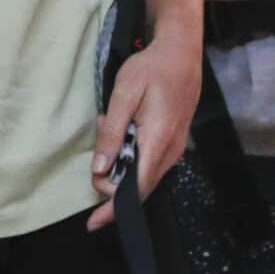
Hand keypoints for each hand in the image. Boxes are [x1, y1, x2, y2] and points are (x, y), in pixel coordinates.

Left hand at [87, 30, 200, 230]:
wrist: (181, 52)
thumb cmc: (151, 68)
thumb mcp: (124, 94)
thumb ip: (111, 132)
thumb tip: (100, 168)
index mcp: (158, 142)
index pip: (136, 188)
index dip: (114, 208)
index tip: (93, 221)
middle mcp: (171, 152)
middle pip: (140, 187)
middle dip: (113, 184)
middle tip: (98, 153)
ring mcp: (176, 149)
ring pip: (145, 176)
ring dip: (122, 168)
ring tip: (109, 133)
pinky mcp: (175, 143)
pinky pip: (151, 164)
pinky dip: (132, 160)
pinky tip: (123, 135)